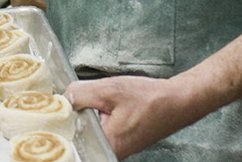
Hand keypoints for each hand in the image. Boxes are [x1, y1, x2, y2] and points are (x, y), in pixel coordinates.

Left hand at [64, 75, 211, 158]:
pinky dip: (101, 114)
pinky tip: (110, 105)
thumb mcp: (108, 90)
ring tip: (105, 102)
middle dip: (79, 113)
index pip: (73, 137)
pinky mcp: (122, 139)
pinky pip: (101, 127)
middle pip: (80, 132)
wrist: (178, 101)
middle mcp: (112, 151)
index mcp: (107, 145)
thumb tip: (63, 98)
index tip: (67, 105)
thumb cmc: (150, 99)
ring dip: (91, 112)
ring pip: (90, 128)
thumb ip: (80, 94)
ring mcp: (117, 147)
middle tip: (93, 100)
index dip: (67, 118)